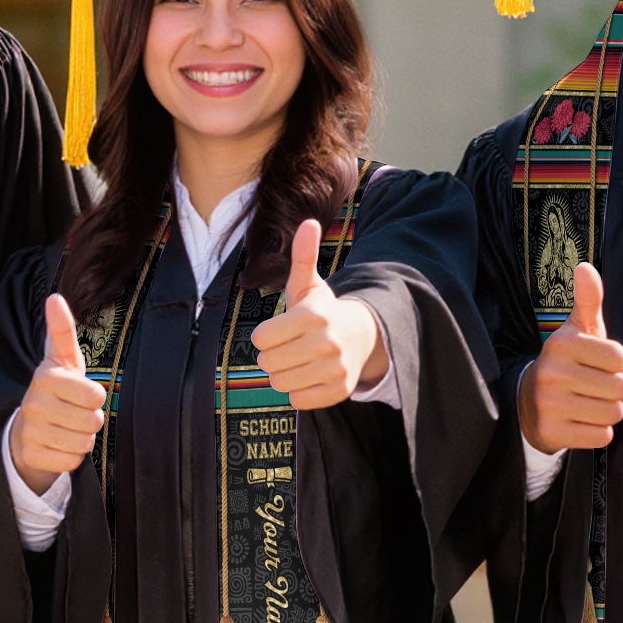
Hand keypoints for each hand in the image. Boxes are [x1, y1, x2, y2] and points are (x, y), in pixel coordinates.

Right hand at [8, 293, 105, 494]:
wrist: (27, 428)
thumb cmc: (56, 388)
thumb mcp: (62, 359)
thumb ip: (62, 330)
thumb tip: (54, 297)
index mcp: (46, 377)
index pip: (95, 396)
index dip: (94, 397)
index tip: (80, 392)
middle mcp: (34, 403)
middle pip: (93, 421)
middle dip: (90, 420)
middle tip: (74, 412)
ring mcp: (30, 431)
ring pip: (84, 443)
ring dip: (82, 438)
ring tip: (66, 427)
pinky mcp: (32, 455)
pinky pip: (72, 461)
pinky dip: (71, 456)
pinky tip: (58, 444)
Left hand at [249, 220, 385, 409]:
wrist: (361, 337)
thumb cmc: (323, 310)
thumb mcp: (309, 284)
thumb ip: (303, 256)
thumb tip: (309, 222)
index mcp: (314, 315)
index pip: (261, 338)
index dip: (264, 336)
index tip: (278, 330)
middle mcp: (327, 343)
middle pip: (268, 363)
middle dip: (272, 356)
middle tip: (288, 347)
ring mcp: (335, 369)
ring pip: (280, 384)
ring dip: (283, 374)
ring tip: (298, 361)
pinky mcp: (339, 391)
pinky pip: (297, 400)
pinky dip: (298, 391)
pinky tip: (309, 375)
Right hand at [518, 263, 622, 450]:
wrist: (527, 403)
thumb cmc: (566, 363)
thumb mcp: (576, 330)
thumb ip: (587, 300)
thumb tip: (586, 267)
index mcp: (562, 344)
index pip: (621, 359)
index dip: (616, 364)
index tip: (597, 364)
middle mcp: (552, 372)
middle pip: (621, 388)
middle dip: (613, 390)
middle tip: (592, 387)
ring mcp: (549, 404)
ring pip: (613, 413)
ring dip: (607, 411)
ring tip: (586, 403)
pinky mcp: (552, 432)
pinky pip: (601, 436)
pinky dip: (596, 432)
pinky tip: (579, 421)